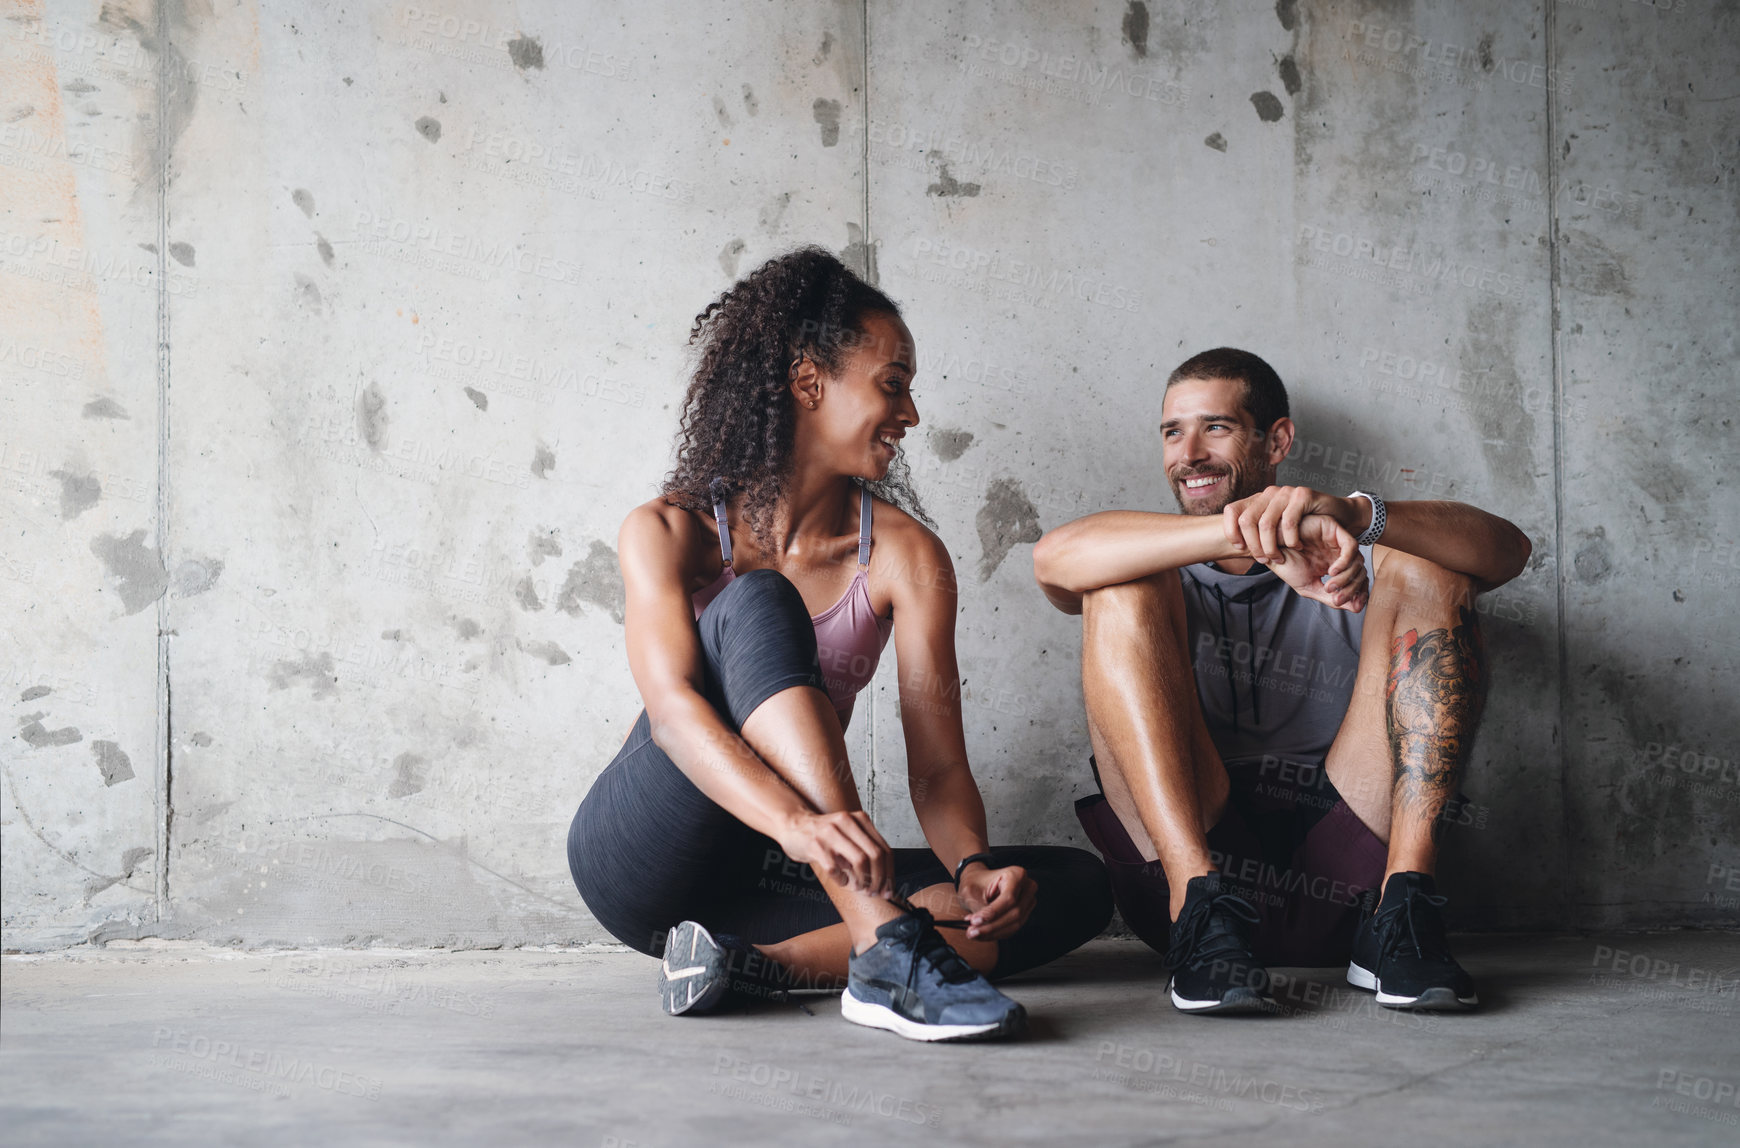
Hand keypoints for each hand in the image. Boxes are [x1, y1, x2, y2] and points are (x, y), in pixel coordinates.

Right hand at [777, 810, 893, 897]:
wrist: (793, 825)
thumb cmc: (824, 835)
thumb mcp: (849, 835)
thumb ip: (866, 851)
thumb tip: (885, 883)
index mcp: (860, 819)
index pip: (884, 849)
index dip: (889, 873)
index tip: (888, 890)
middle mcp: (847, 822)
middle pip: (875, 855)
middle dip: (878, 879)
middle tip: (874, 892)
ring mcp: (831, 833)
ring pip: (860, 861)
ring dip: (862, 881)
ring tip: (858, 888)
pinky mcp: (816, 845)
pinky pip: (835, 869)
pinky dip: (841, 880)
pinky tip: (841, 880)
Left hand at [956, 863, 1035, 940]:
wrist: (979, 883)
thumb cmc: (975, 882)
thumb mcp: (971, 891)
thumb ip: (978, 908)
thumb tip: (979, 927)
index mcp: (1016, 874)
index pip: (1008, 898)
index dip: (992, 912)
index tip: (975, 921)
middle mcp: (1027, 887)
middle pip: (1014, 913)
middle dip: (991, 926)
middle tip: (972, 932)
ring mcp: (1028, 902)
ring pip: (1015, 924)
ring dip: (993, 932)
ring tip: (974, 933)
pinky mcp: (1024, 914)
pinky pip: (1012, 929)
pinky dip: (996, 933)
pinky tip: (982, 933)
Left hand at [1222, 485, 1366, 563]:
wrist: (1338, 516)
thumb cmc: (1305, 527)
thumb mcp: (1276, 530)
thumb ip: (1258, 534)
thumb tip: (1232, 547)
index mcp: (1258, 500)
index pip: (1231, 510)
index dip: (1231, 531)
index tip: (1239, 549)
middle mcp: (1269, 493)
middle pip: (1247, 520)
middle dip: (1253, 545)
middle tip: (1263, 560)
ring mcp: (1286, 492)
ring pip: (1266, 523)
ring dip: (1270, 546)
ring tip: (1279, 557)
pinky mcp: (1303, 495)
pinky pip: (1289, 521)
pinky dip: (1291, 539)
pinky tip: (1297, 546)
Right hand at [1268, 514, 1368, 612]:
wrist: (1269, 549)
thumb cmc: (1286, 566)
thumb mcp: (1309, 587)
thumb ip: (1330, 598)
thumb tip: (1356, 608)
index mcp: (1334, 566)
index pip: (1358, 580)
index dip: (1360, 594)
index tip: (1355, 606)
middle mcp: (1338, 553)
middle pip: (1360, 572)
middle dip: (1352, 589)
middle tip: (1336, 598)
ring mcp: (1337, 541)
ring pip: (1358, 561)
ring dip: (1346, 578)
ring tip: (1329, 586)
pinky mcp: (1333, 529)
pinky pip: (1351, 546)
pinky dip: (1345, 562)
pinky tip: (1331, 571)